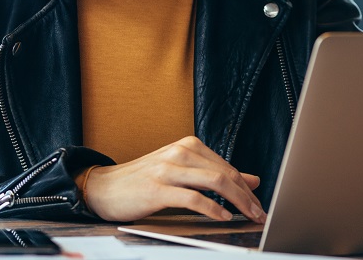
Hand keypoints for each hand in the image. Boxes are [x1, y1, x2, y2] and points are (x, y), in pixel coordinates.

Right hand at [82, 136, 266, 222]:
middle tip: (260, 213)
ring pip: (215, 182)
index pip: (228, 167)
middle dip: (247, 196)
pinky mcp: (158, 188)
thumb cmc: (144, 181)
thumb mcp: (183, 172)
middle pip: (226, 174)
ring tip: (248, 216)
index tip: (259, 204)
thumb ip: (215, 174)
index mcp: (189, 146)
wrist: (103, 187)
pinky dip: (212, 208)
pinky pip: (193, 198)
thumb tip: (252, 180)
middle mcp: (181, 152)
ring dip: (237, 201)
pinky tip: (223, 216)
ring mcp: (169, 169)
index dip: (247, 188)